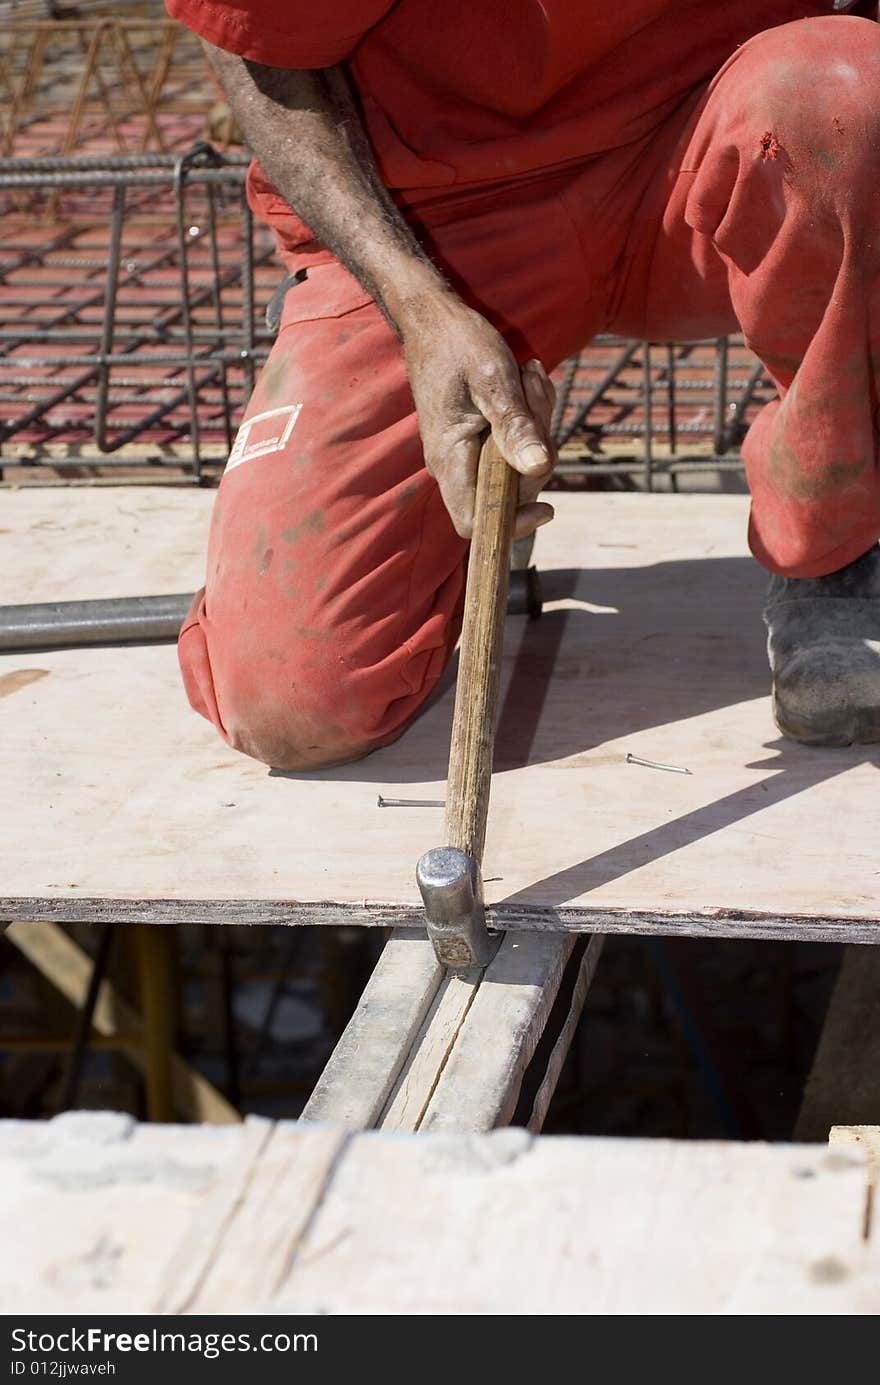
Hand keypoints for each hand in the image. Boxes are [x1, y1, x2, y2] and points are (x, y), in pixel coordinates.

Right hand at [400, 294, 555, 538]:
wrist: (433, 320)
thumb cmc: (457, 344)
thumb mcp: (494, 380)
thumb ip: (515, 426)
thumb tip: (539, 468)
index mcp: (450, 458)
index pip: (477, 521)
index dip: (512, 524)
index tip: (547, 506)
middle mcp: (453, 465)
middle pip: (509, 492)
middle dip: (536, 452)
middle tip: (536, 399)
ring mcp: (464, 454)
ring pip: (517, 466)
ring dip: (536, 427)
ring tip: (530, 380)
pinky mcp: (477, 440)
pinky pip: (513, 446)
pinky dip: (530, 420)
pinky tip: (527, 385)